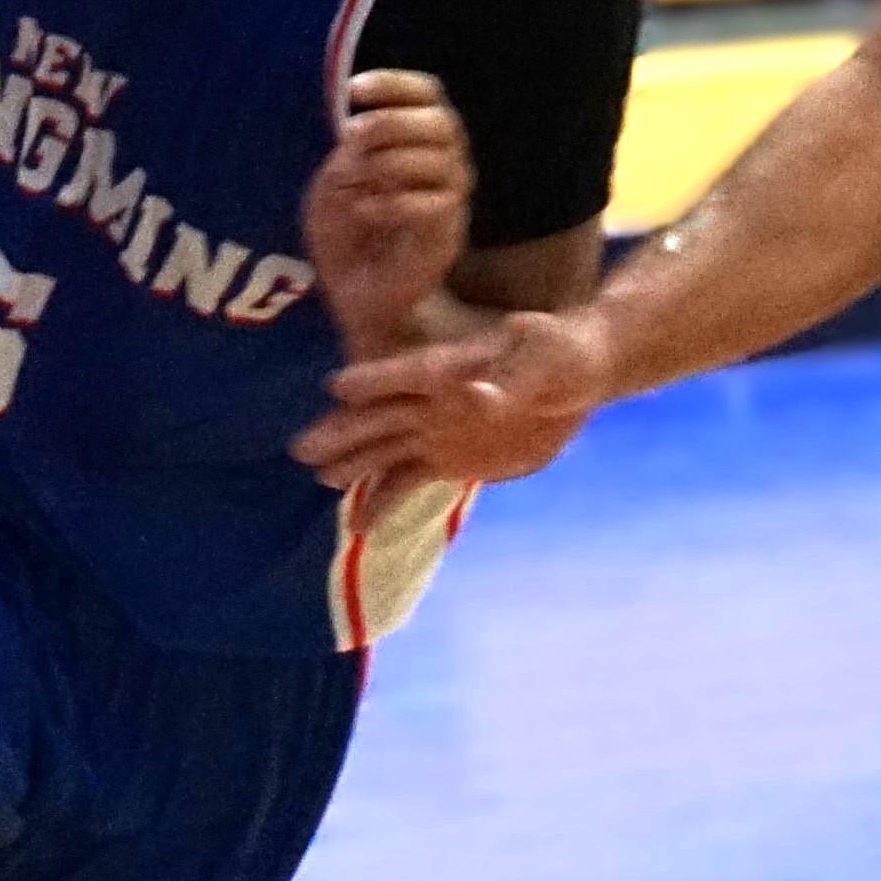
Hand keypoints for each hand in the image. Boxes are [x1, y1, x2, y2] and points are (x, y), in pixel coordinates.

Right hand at [297, 297, 609, 494]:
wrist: (577, 377)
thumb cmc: (560, 353)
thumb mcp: (544, 359)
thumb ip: (510, 380)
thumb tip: (477, 395)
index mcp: (452, 366)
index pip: (407, 372)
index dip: (376, 379)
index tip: (337, 388)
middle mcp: (431, 399)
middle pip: (379, 415)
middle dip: (343, 430)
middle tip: (303, 449)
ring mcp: (434, 430)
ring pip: (382, 449)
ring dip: (352, 464)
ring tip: (321, 478)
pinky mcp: (445, 460)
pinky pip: (403, 480)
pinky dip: (381, 502)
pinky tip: (357, 527)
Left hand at [301, 69, 476, 362]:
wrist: (352, 290)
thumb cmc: (346, 230)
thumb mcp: (337, 178)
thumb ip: (354, 149)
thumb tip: (364, 129)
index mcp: (419, 139)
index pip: (428, 93)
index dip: (396, 83)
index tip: (354, 90)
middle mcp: (445, 164)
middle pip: (443, 122)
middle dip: (394, 121)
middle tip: (354, 135)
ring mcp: (451, 200)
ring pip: (444, 161)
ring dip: (391, 162)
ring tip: (357, 180)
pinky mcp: (448, 236)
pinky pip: (438, 206)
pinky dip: (396, 202)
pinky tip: (366, 210)